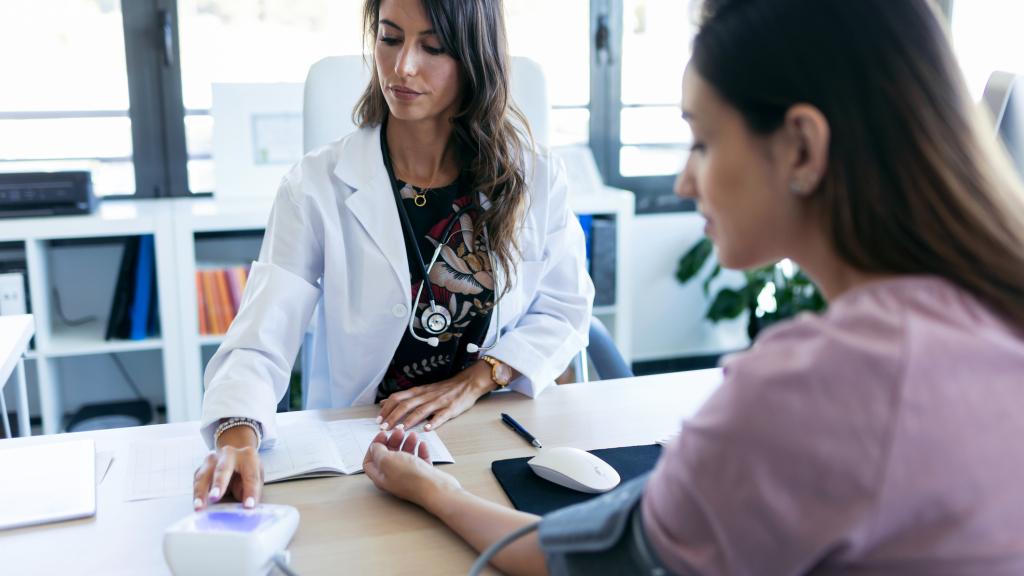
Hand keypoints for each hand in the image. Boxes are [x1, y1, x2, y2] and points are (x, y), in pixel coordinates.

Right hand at [193, 425, 263, 509]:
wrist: (235, 455)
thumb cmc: (247, 469)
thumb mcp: (256, 477)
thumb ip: (251, 490)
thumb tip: (244, 507)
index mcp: (248, 456)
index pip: (251, 476)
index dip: (250, 492)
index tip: (248, 506)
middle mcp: (229, 454)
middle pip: (223, 469)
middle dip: (219, 483)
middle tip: (215, 497)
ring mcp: (212, 460)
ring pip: (204, 476)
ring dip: (200, 492)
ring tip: (199, 507)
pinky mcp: (201, 468)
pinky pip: (197, 483)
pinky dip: (196, 495)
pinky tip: (197, 506)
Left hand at [363, 428, 460, 506]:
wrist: (435, 489)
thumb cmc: (410, 477)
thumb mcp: (387, 460)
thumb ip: (377, 452)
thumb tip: (374, 447)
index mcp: (381, 477)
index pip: (370, 460)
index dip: (374, 446)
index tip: (384, 434)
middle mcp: (393, 478)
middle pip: (388, 456)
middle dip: (393, 441)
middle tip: (400, 431)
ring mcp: (409, 477)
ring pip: (405, 456)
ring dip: (408, 443)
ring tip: (414, 436)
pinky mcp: (423, 475)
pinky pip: (419, 460)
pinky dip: (420, 450)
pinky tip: (423, 445)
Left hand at [377, 361, 493, 430]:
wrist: (467, 383)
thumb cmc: (444, 389)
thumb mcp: (422, 390)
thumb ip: (405, 397)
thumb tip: (385, 402)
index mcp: (418, 392)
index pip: (398, 398)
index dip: (387, 408)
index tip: (378, 419)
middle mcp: (426, 396)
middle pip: (406, 405)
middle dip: (393, 417)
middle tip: (383, 428)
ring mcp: (438, 402)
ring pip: (421, 410)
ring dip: (409, 420)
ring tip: (399, 430)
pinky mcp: (450, 409)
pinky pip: (441, 416)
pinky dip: (434, 422)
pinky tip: (427, 429)